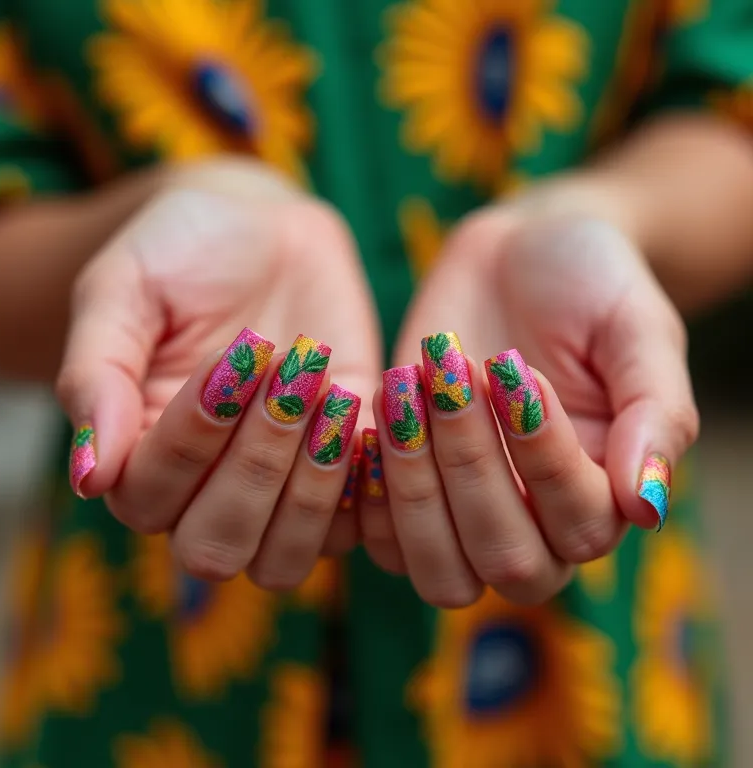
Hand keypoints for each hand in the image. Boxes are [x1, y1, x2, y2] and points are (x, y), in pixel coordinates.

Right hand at [57, 159, 380, 587]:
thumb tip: (88, 477)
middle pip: (215, 548)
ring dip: (312, 483)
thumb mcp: (121, 291)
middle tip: (288, 370)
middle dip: (257, 465)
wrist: (260, 228)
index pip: (146, 498)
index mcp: (135, 456)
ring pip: (283, 557)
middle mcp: (201, 490)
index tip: (239, 351)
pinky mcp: (336, 469)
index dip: (193, 438)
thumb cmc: (178, 253)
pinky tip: (365, 404)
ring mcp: (275, 488)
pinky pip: (354, 526)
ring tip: (328, 387)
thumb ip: (96, 378)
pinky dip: (366, 481)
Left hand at [363, 207, 696, 606]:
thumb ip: (658, 415)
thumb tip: (647, 508)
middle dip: (471, 464)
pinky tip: (372, 415)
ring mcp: (466, 517)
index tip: (516, 369)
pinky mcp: (411, 496)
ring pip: (441, 570)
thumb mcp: (637, 330)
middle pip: (506, 560)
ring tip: (406, 387)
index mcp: (605, 495)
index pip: (581, 523)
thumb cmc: (589, 287)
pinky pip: (384, 542)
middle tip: (455, 376)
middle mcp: (537, 524)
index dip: (543, 457)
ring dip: (414, 484)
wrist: (518, 256)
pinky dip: (369, 492)